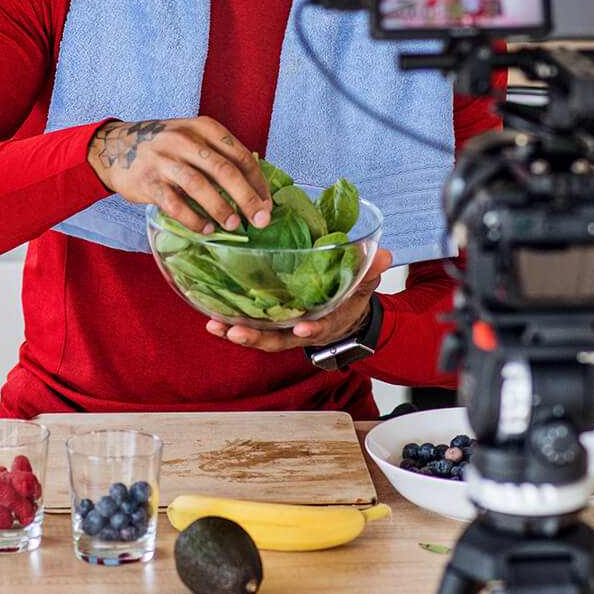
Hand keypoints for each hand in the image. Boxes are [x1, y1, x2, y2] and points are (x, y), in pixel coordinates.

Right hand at [88, 116, 271, 232]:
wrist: (115, 147)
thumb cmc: (165, 147)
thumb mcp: (193, 138)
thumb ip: (219, 155)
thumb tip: (255, 187)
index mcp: (203, 128)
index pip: (240, 155)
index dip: (257, 182)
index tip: (267, 204)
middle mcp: (185, 139)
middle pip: (224, 170)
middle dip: (247, 198)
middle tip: (261, 220)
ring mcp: (164, 159)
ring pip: (200, 186)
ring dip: (221, 209)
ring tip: (234, 225)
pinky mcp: (147, 181)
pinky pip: (174, 204)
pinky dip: (193, 219)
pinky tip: (205, 229)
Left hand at [204, 247, 391, 352]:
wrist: (341, 315)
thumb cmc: (349, 298)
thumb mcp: (363, 285)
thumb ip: (370, 271)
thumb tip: (382, 253)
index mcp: (327, 322)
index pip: (320, 328)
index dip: (312, 329)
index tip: (303, 328)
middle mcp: (300, 331)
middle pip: (278, 339)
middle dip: (256, 338)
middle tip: (235, 332)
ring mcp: (282, 329)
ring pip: (258, 336)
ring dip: (235, 332)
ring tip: (213, 325)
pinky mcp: (268, 322)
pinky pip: (248, 326)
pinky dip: (229, 324)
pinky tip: (210, 317)